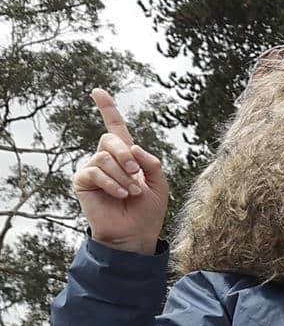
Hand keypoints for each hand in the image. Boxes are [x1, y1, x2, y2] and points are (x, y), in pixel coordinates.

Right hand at [70, 90, 167, 253]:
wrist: (136, 234)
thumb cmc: (148, 210)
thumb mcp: (159, 183)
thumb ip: (151, 162)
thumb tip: (132, 148)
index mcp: (126, 157)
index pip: (115, 128)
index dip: (107, 109)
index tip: (98, 92)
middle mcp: (107, 159)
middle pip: (109, 139)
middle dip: (126, 155)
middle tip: (136, 175)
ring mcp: (93, 169)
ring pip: (104, 157)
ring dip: (122, 175)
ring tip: (131, 192)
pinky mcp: (82, 182)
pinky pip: (94, 171)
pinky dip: (111, 183)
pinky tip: (120, 195)